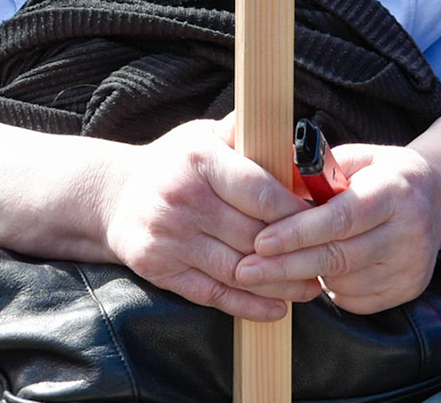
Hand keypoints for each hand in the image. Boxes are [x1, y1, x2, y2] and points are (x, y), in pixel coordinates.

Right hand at [97, 117, 312, 320]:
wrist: (113, 196)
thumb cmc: (173, 162)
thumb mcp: (203, 135)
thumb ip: (245, 132)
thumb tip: (294, 137)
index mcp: (200, 159)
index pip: (258, 190)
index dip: (295, 211)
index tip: (322, 220)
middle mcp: (183, 199)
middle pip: (252, 235)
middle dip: (294, 252)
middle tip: (327, 258)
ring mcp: (170, 238)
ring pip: (238, 270)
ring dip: (280, 284)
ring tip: (312, 287)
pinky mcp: (162, 270)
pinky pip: (214, 295)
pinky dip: (250, 306)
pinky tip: (278, 308)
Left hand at [239, 144, 440, 313]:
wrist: (436, 199)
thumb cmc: (382, 174)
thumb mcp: (355, 158)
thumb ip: (317, 170)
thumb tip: (268, 180)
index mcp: (394, 190)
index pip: (341, 217)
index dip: (298, 231)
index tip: (260, 241)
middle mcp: (408, 231)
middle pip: (339, 256)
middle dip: (287, 265)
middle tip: (245, 270)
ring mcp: (411, 265)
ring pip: (344, 282)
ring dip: (304, 276)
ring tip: (276, 265)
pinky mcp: (408, 289)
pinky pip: (355, 299)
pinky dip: (329, 288)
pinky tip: (315, 271)